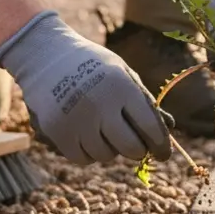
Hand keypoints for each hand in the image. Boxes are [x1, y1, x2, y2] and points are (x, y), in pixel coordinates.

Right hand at [0, 10, 171, 164]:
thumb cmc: (93, 65)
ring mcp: (76, 119)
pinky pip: (82, 158)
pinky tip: (88, 135)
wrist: (46, 55)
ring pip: (105, 156)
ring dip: (110, 149)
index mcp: (122, 86)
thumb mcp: (123, 72)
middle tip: (136, 146)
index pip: (150, 127)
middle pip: (130, 148)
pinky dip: (88, 152)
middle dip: (137, 150)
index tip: (163, 154)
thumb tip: (168, 128)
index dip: (161, 145)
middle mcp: (100, 104)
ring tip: (104, 130)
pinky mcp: (57, 131)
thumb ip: (144, 100)